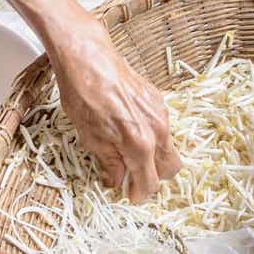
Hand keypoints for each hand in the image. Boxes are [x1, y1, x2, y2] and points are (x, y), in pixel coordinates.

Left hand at [49, 19, 180, 201]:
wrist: (88, 57)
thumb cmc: (83, 95)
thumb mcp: (90, 137)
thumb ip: (109, 162)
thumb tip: (117, 179)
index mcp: (139, 145)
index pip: (149, 183)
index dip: (138, 194)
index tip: (128, 195)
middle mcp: (157, 130)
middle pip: (170, 169)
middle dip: (154, 178)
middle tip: (132, 178)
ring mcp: (161, 113)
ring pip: (169, 148)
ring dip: (154, 158)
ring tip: (128, 154)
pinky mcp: (159, 100)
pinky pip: (162, 128)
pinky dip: (152, 138)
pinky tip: (131, 132)